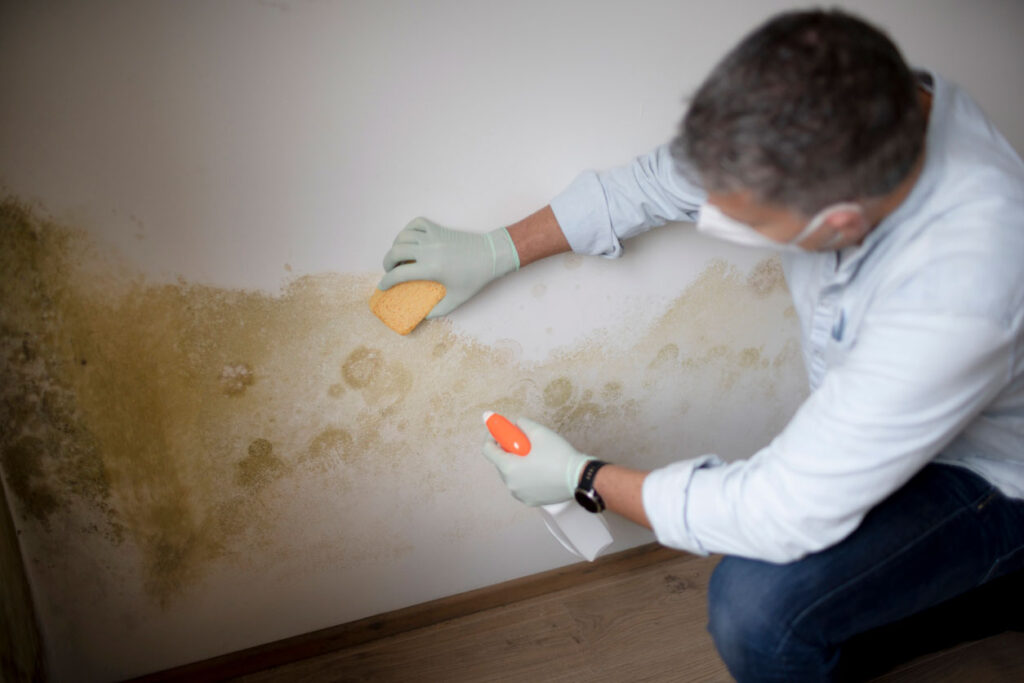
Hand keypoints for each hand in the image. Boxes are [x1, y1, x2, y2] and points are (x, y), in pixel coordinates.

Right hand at [378, 217, 519, 318]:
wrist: (491, 255)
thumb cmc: (474, 278)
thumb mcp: (457, 299)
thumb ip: (438, 310)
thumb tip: (423, 317)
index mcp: (432, 268)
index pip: (399, 274)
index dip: (386, 281)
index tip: (383, 286)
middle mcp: (429, 250)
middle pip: (395, 252)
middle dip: (386, 262)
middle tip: (389, 271)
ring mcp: (433, 237)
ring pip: (402, 236)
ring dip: (395, 246)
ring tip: (398, 257)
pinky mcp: (438, 229)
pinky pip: (416, 224)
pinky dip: (408, 230)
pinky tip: (409, 240)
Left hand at [482, 417, 594, 505]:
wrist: (580, 477)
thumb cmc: (559, 455)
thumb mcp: (539, 432)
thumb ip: (522, 424)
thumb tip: (515, 424)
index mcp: (509, 468)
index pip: (487, 450)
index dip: (491, 436)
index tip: (500, 431)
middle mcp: (511, 484)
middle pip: (500, 462)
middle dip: (507, 450)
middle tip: (522, 441)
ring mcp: (520, 495)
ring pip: (511, 474)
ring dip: (517, 463)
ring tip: (534, 456)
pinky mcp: (531, 500)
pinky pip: (522, 485)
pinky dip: (525, 476)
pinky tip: (540, 469)